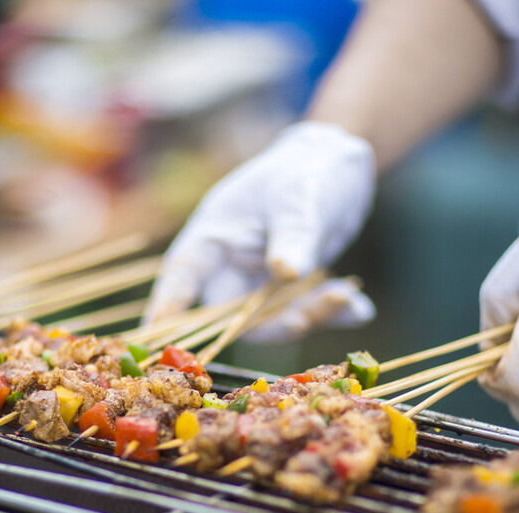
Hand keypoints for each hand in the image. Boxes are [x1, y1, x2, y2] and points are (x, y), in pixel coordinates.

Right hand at [145, 121, 376, 341]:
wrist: (338, 166)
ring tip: (344, 298)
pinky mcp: (289, 293)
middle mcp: (230, 268)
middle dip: (268, 325)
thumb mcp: (299, 199)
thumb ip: (293, 235)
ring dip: (308, 316)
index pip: (181, 278)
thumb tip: (286, 271)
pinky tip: (360, 307)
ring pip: (271, 323)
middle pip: (229, 317)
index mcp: (212, 239)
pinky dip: (332, 315)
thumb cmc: (305, 172)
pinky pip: (305, 316)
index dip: (167, 310)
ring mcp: (258, 284)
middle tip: (307, 317)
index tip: (158, 340)